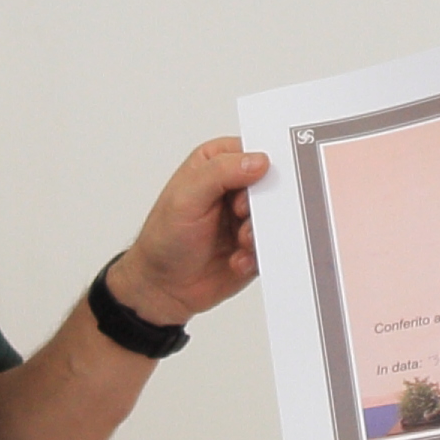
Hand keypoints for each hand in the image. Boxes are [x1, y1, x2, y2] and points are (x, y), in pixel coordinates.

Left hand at [102, 140, 269, 327]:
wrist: (165, 288)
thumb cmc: (165, 239)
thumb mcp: (186, 198)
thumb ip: (220, 173)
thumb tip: (258, 161)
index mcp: (216, 163)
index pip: (252, 151)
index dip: (261, 166)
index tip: (258, 185)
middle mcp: (234, 187)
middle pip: (271, 184)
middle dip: (262, 206)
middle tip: (242, 217)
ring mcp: (246, 216)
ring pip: (275, 216)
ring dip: (258, 232)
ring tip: (239, 243)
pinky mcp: (256, 243)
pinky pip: (273, 244)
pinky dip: (257, 254)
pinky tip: (237, 260)